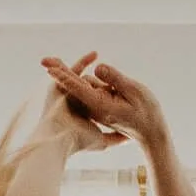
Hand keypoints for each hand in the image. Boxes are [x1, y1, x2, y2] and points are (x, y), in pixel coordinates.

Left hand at [41, 53, 167, 151]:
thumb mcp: (134, 92)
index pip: (78, 88)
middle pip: (76, 86)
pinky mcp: (101, 106)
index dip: (64, 77)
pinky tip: (89, 69)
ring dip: (76, 73)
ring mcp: (96, 108)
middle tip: (44, 60)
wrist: (151, 134)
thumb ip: (115, 79)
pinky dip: (88, 80)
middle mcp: (94, 107)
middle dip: (62, 72)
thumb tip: (97, 67)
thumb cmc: (146, 114)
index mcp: (100, 105)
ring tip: (59, 64)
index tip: (49, 69)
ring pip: (86, 85)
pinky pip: (92, 89)